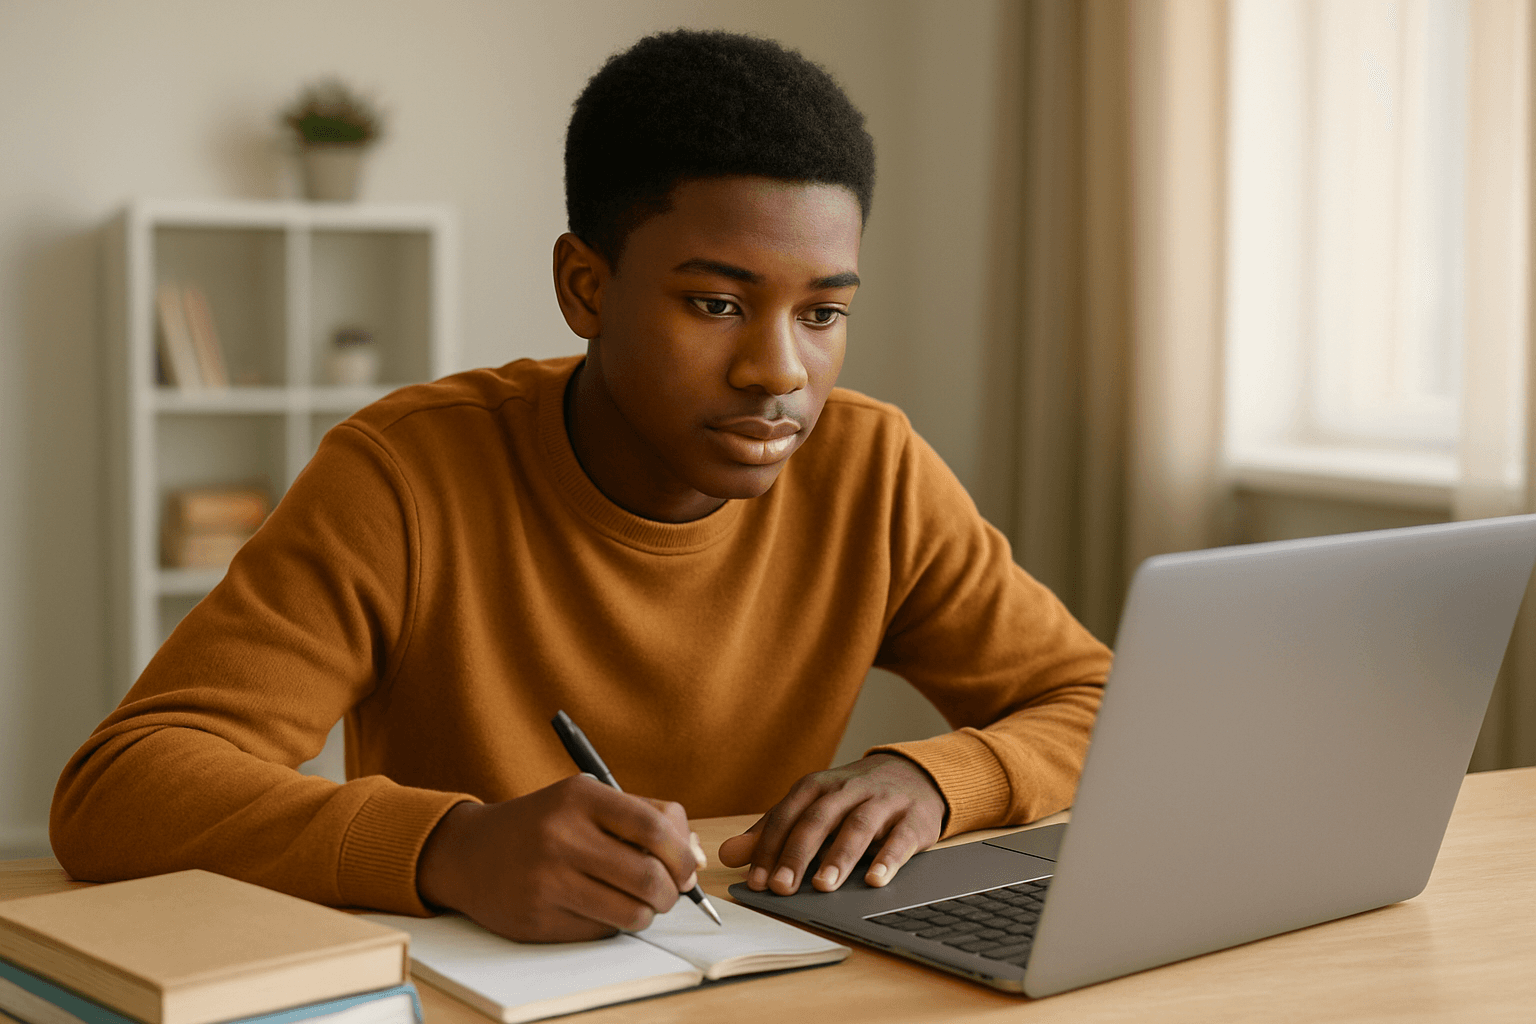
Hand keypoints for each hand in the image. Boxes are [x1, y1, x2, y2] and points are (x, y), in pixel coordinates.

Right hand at [416, 775, 706, 941]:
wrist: (469, 852)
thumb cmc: (544, 824)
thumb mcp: (585, 800)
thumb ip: (642, 818)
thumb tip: (696, 857)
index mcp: (580, 796)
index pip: (655, 827)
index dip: (682, 854)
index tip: (687, 868)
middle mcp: (562, 835)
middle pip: (648, 876)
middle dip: (671, 893)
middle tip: (668, 893)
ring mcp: (547, 879)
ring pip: (630, 913)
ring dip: (646, 914)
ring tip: (638, 904)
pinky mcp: (537, 917)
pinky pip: (600, 932)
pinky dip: (611, 925)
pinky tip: (595, 907)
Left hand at [718, 753, 944, 894]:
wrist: (914, 774)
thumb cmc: (851, 799)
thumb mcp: (810, 807)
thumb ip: (772, 831)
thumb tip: (727, 854)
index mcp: (816, 787)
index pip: (786, 816)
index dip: (769, 848)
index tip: (756, 881)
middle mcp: (847, 789)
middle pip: (818, 820)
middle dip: (798, 854)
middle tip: (783, 887)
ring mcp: (882, 802)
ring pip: (857, 827)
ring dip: (838, 857)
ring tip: (823, 886)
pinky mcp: (913, 818)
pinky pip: (900, 839)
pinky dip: (888, 859)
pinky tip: (875, 880)